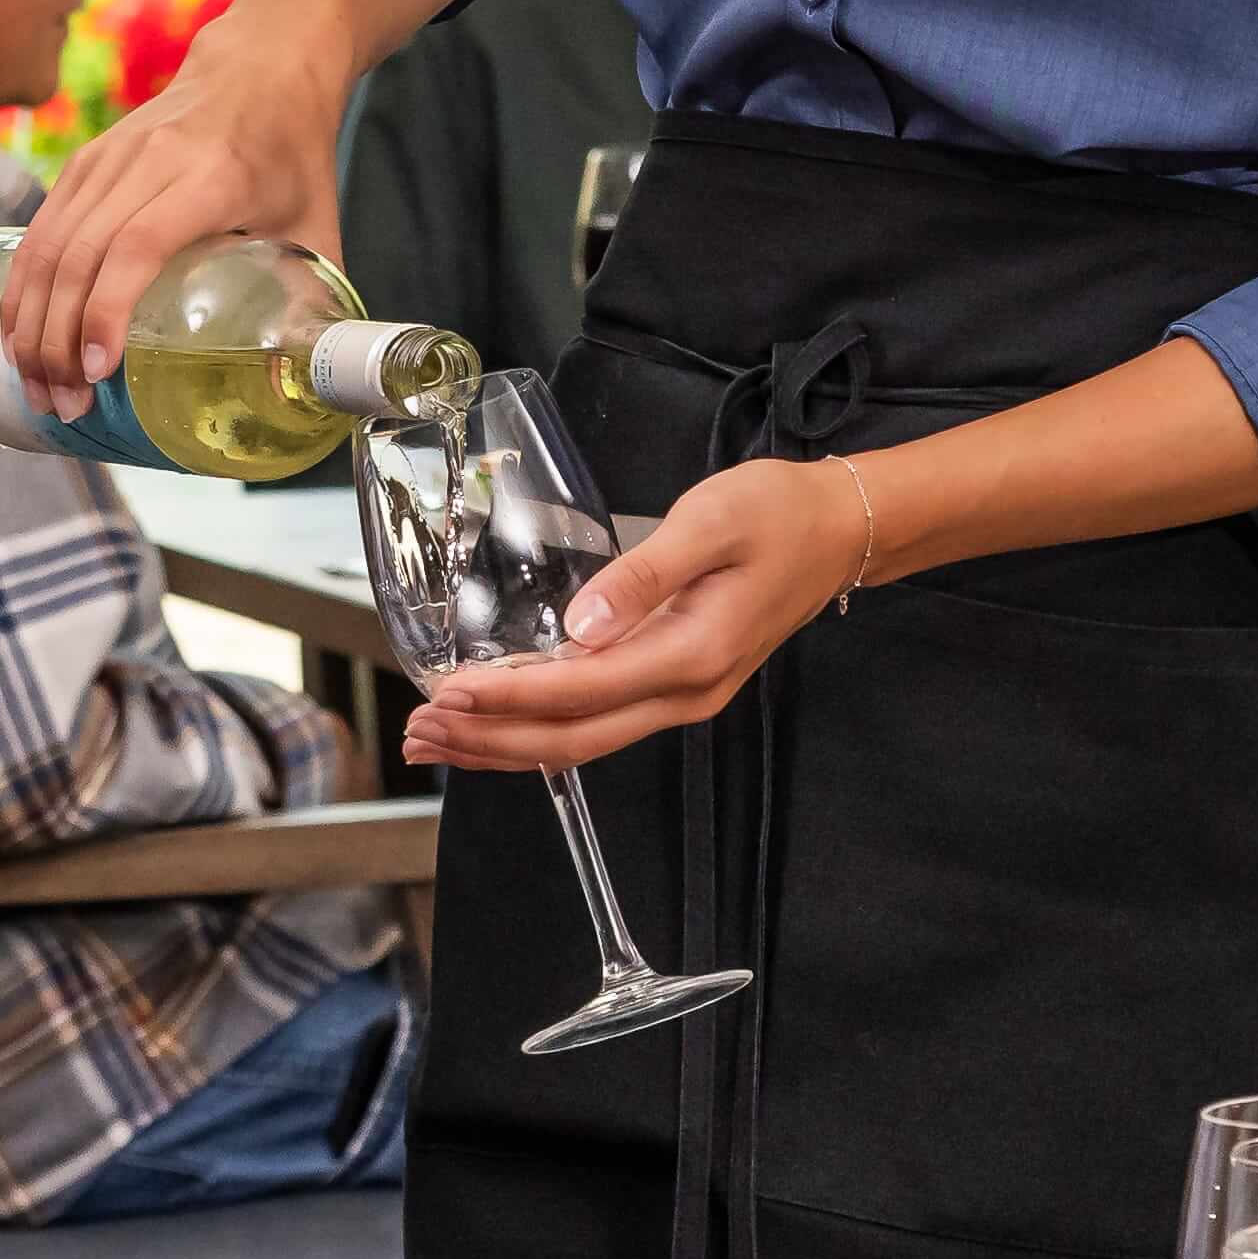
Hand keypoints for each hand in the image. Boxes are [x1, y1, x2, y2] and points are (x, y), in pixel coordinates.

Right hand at [0, 12, 347, 410]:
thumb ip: (317, 301)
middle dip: (58, 339)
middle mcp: (149, 160)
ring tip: (36, 386)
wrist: (262, 63)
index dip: (109, 310)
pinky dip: (23, 288)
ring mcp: (108, 156)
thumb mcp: (318, 224)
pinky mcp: (84, 160)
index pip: (138, 244)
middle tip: (62, 405)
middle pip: (80, 255)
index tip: (97, 371)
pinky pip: (40, 229)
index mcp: (211, 176)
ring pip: (48, 244)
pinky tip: (22, 336)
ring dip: (31, 322)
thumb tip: (310, 384)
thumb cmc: (293, 152)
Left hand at [387, 448, 866, 771]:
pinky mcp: (676, 685)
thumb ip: (644, 574)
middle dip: (489, 740)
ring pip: (580, 741)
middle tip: (418, 732)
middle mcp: (685, 694)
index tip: (447, 693)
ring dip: (505, 744)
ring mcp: (682, 697)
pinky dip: (538, 727)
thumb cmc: (776, 514)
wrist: (839, 530)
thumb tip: (582, 624)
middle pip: (572, 740)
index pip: (581, 692)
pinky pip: (597, 723)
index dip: (509, 697)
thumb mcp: (709, 523)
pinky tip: (496, 720)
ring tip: (437, 738)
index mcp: (691, 655)